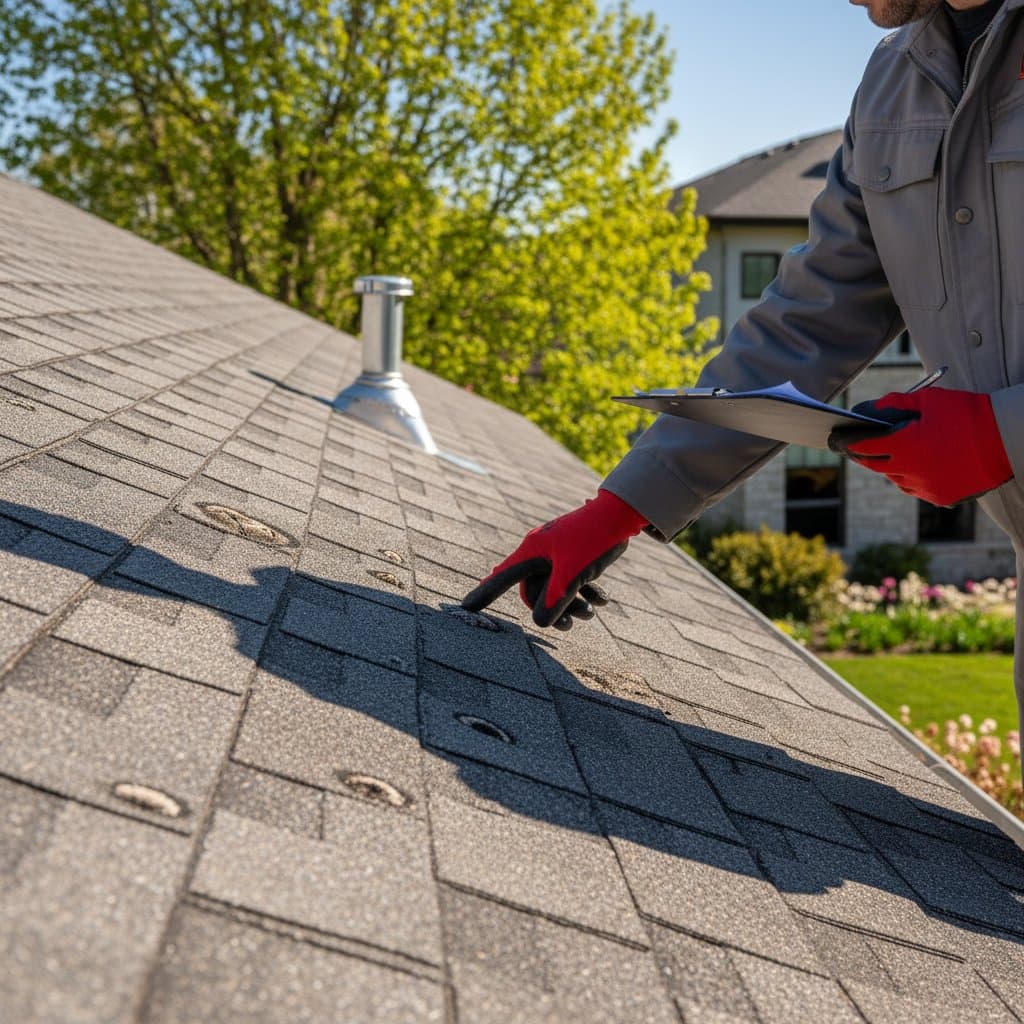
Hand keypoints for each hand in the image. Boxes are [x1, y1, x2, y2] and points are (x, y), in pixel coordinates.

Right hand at [461, 489, 646, 629]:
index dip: (484, 594)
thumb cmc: (592, 540)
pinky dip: (584, 590)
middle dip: (552, 608)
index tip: (465, 608)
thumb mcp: (572, 573)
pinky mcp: (573, 553)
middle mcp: (539, 551)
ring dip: (572, 602)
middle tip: (569, 623)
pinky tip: (602, 599)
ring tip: (591, 612)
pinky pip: (570, 578)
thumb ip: (554, 599)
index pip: (501, 577)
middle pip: (534, 590)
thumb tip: (540, 623)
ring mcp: (556, 552)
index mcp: (531, 551)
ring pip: (555, 586)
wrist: (619, 514)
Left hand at [830, 388, 1011, 505]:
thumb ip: (896, 402)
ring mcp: (926, 488)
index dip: (847, 442)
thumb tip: (872, 410)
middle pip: (875, 466)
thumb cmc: (969, 414)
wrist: (1008, 439)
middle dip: (863, 456)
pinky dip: (913, 478)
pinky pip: (918, 489)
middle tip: (853, 449)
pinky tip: (916, 467)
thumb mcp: (929, 400)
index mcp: (904, 446)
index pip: (863, 447)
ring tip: (888, 456)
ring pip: (896, 479)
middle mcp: (910, 471)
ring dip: (890, 468)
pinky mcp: (942, 498)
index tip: (835, 439)